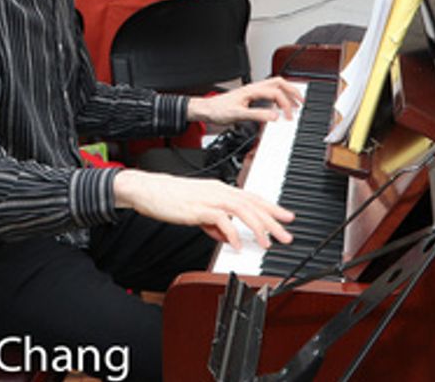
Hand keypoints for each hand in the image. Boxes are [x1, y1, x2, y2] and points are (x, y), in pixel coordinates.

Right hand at [113, 169, 294, 247]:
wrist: (148, 190)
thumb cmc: (170, 198)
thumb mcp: (197, 211)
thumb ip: (214, 222)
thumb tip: (226, 236)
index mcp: (220, 188)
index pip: (252, 197)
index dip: (271, 207)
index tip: (286, 218)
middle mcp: (218, 190)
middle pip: (253, 204)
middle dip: (273, 220)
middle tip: (287, 234)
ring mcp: (209, 198)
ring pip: (243, 210)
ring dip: (258, 227)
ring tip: (267, 243)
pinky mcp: (198, 208)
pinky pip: (221, 221)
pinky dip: (231, 234)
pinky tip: (236, 246)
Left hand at [188, 77, 303, 125]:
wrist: (206, 110)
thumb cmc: (218, 110)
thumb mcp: (238, 115)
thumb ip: (257, 115)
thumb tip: (274, 116)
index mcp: (252, 90)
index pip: (276, 93)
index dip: (285, 104)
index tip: (289, 116)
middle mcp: (253, 88)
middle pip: (278, 82)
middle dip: (292, 90)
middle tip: (302, 101)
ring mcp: (252, 91)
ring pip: (274, 86)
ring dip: (286, 92)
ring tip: (295, 102)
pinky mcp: (249, 97)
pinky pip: (268, 92)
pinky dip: (278, 96)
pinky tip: (279, 105)